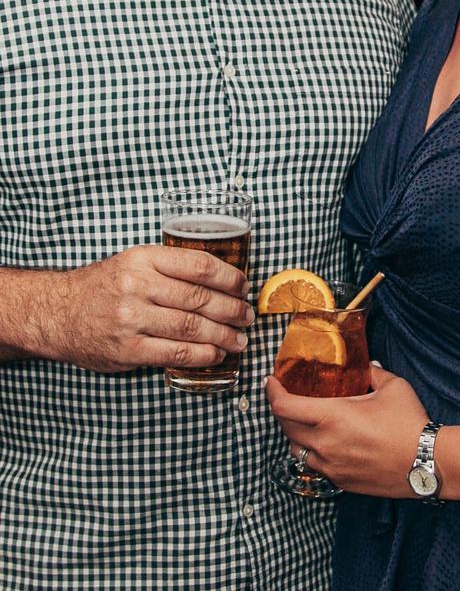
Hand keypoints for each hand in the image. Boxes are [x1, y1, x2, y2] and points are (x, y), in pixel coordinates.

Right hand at [38, 245, 252, 371]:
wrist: (58, 312)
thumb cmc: (103, 286)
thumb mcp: (134, 262)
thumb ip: (170, 267)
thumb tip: (219, 280)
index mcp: (144, 259)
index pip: (199, 265)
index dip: (229, 277)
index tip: (243, 286)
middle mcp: (138, 286)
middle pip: (200, 298)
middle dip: (232, 309)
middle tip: (246, 316)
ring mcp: (132, 319)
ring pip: (192, 327)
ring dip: (223, 335)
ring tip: (239, 339)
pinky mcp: (128, 349)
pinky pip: (176, 352)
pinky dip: (203, 355)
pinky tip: (216, 353)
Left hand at [266, 364, 428, 496]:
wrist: (426, 463)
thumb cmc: (409, 423)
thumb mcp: (392, 387)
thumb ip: (373, 373)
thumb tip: (367, 366)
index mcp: (332, 417)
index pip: (284, 407)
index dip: (272, 392)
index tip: (271, 381)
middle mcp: (325, 444)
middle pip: (285, 428)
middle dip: (281, 410)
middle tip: (287, 397)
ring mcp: (331, 466)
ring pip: (297, 450)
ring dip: (295, 434)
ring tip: (305, 421)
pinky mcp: (341, 482)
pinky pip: (315, 466)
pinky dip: (313, 452)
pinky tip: (326, 442)